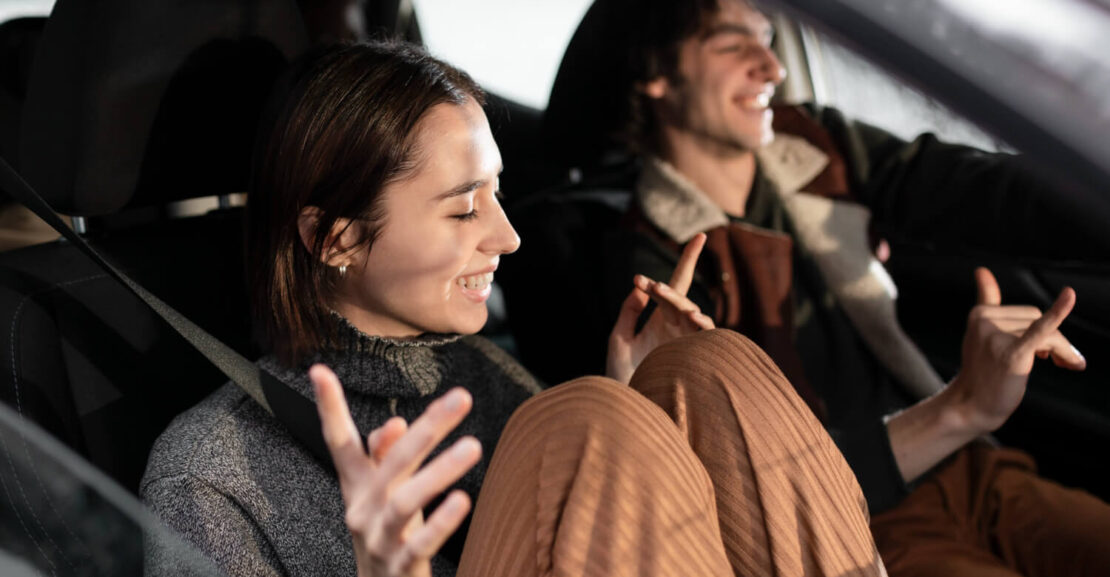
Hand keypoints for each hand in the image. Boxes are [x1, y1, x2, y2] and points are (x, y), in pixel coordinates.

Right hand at [310, 365, 480, 576]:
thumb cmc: (390, 530)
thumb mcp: (385, 490)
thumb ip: (388, 456)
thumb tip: (396, 424)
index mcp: (357, 485)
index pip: (339, 441)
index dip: (328, 407)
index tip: (319, 370)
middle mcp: (362, 508)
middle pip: (392, 463)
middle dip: (428, 428)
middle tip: (461, 398)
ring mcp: (379, 539)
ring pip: (405, 501)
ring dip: (440, 471)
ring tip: (473, 447)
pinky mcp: (400, 567)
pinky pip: (420, 543)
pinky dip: (441, 523)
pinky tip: (463, 500)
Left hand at [606, 233, 714, 383]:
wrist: (632, 406)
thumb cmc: (623, 375)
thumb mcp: (620, 340)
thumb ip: (629, 312)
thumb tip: (638, 288)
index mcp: (660, 321)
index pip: (663, 293)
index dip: (653, 283)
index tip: (637, 279)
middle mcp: (677, 327)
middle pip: (680, 297)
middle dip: (683, 270)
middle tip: (661, 276)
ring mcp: (688, 339)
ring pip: (691, 311)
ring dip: (680, 302)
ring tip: (662, 293)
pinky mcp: (697, 354)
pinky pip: (707, 335)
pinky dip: (703, 324)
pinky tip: (693, 317)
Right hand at [947, 267, 1085, 433]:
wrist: (973, 406)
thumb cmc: (982, 370)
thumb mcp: (982, 332)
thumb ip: (986, 299)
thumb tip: (981, 269)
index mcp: (980, 313)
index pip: (1027, 313)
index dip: (1041, 329)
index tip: (1042, 353)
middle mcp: (986, 321)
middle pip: (1039, 319)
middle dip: (1054, 341)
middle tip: (1060, 362)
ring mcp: (997, 337)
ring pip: (1048, 333)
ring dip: (1062, 350)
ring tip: (1066, 366)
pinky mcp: (1012, 353)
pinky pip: (1040, 329)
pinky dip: (1058, 312)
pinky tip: (1069, 295)